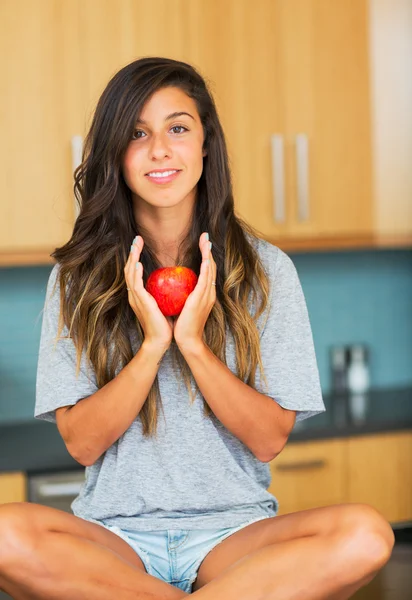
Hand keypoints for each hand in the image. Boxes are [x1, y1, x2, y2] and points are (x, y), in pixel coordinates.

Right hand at [124, 236, 173, 351]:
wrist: (160, 340)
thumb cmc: (165, 324)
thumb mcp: (164, 303)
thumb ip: (164, 292)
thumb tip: (175, 281)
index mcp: (139, 294)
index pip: (135, 271)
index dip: (136, 257)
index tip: (140, 244)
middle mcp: (134, 294)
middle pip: (129, 269)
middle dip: (132, 252)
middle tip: (137, 238)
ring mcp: (135, 298)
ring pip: (130, 274)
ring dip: (132, 258)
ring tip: (135, 244)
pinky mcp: (140, 303)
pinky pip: (136, 286)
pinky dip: (136, 274)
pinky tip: (138, 264)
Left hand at [173, 232, 215, 351]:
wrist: (188, 340)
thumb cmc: (183, 325)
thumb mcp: (183, 306)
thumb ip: (182, 294)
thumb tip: (173, 285)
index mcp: (205, 293)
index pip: (206, 270)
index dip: (205, 256)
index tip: (202, 243)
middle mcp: (209, 292)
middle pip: (211, 267)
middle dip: (208, 250)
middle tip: (205, 236)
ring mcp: (207, 296)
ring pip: (210, 271)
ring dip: (208, 255)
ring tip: (206, 242)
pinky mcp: (202, 300)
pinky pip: (205, 282)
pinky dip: (206, 270)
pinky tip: (205, 260)